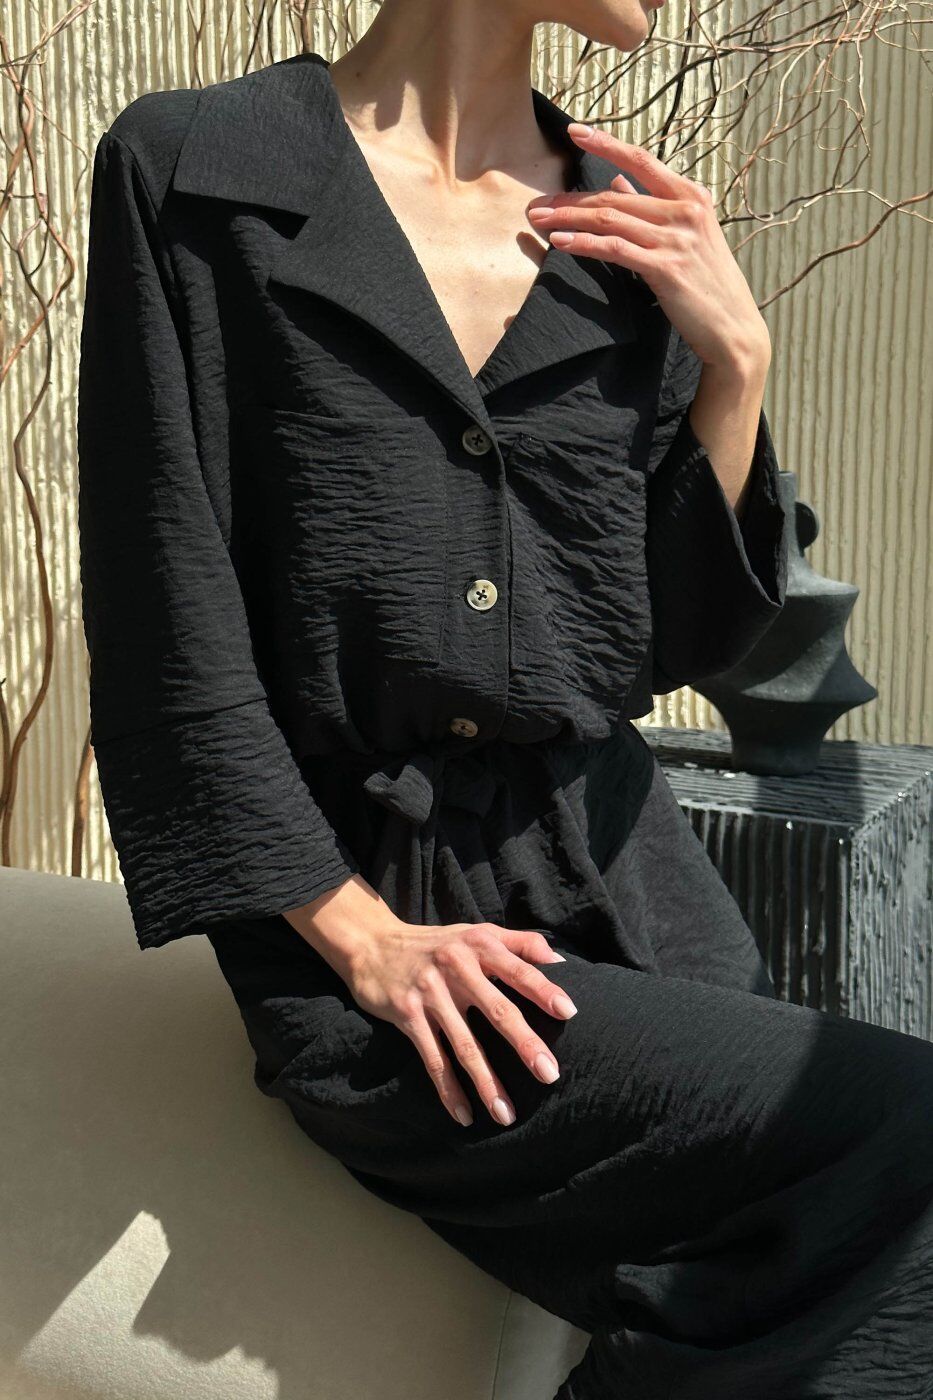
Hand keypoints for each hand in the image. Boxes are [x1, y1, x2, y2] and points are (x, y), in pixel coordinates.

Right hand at [284, 875, 575, 1129]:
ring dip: (487, 1082)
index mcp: (479, 946)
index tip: (569, 1013)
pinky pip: (433, 1059)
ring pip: (464, 1046)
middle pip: (497, 1010)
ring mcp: (430, 994)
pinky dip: (448, 1090)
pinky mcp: (407, 1015)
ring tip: (507, 1114)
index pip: (518, 970)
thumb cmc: (437, 943)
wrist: (372, 944)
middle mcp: (456, 968)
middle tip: (549, 1074)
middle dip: (524, 1044)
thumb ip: (521, 942)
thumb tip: (561, 961)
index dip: (543, 990)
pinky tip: (464, 1115)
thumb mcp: (477, 932)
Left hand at [526, 123, 770, 373]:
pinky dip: (584, 244)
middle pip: (614, 196)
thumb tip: (618, 183)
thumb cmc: (708, 284)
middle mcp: (684, 211)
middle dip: (570, 200)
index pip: (642, 159)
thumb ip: (652, 207)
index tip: (575, 132)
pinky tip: (561, 243)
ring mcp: (675, 238)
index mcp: (690, 197)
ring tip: (539, 220)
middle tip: (537, 204)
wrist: (733, 328)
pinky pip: (615, 249)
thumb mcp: (686, 236)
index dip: (606, 143)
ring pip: (610, 219)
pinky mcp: (664, 268)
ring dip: (569, 219)